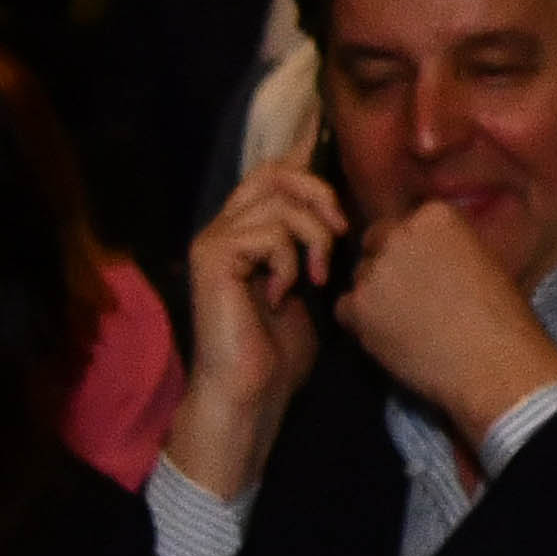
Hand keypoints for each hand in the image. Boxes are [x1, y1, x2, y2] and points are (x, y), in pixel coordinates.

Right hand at [171, 163, 349, 498]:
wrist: (251, 392)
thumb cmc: (281, 352)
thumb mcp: (310, 287)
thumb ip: (315, 247)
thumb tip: (343, 214)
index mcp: (247, 231)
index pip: (274, 174)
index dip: (306, 162)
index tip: (340, 173)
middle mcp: (224, 227)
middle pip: (274, 173)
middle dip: (318, 194)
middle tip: (340, 233)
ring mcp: (214, 240)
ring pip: (279, 204)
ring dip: (314, 240)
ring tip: (317, 280)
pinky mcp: (213, 257)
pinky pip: (268, 235)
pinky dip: (289, 264)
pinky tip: (280, 297)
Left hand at [330, 195, 556, 453]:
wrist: (495, 363)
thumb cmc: (503, 320)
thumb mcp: (482, 261)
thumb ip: (445, 248)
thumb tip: (425, 258)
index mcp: (435, 216)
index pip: (405, 225)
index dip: (413, 252)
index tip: (428, 274)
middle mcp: (400, 234)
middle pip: (376, 245)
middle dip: (389, 268)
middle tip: (412, 299)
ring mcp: (375, 269)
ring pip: (361, 278)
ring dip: (376, 297)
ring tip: (408, 325)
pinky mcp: (358, 306)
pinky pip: (345, 309)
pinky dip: (362, 324)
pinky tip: (393, 338)